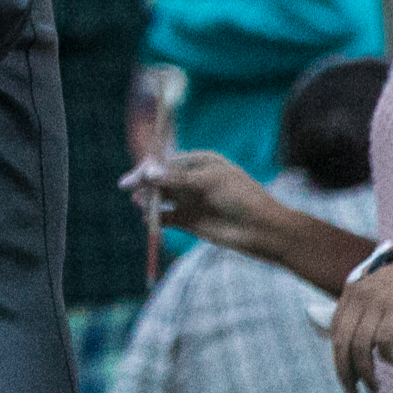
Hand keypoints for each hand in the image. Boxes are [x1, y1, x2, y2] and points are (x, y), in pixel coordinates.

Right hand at [121, 150, 281, 257]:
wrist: (263, 231)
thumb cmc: (242, 198)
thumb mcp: (210, 183)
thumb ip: (177, 179)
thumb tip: (149, 173)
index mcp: (201, 163)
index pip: (167, 162)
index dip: (149, 167)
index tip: (137, 175)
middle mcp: (192, 180)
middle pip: (160, 179)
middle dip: (145, 184)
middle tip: (128, 188)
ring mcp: (190, 201)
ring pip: (160, 198)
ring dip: (148, 200)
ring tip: (140, 205)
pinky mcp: (188, 221)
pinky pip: (165, 218)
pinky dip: (155, 219)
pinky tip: (150, 221)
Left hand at [333, 264, 392, 392]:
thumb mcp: (377, 292)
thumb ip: (364, 314)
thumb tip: (354, 352)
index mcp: (351, 295)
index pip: (336, 334)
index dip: (339, 362)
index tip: (346, 384)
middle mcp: (359, 298)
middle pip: (342, 343)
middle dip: (346, 374)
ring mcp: (378, 303)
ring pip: (360, 346)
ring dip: (365, 373)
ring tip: (373, 387)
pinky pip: (382, 340)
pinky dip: (384, 356)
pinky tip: (390, 361)